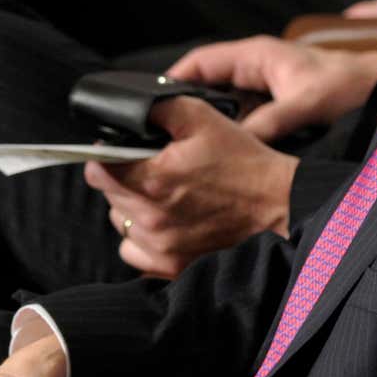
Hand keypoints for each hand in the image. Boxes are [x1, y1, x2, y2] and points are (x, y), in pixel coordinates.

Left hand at [84, 97, 298, 277]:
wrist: (279, 205)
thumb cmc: (245, 163)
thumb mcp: (203, 118)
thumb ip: (159, 109)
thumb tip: (129, 112)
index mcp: (153, 180)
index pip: (97, 171)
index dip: (106, 155)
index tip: (120, 152)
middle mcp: (151, 219)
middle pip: (108, 196)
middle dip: (122, 178)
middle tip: (152, 168)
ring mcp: (161, 247)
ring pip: (120, 223)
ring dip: (131, 208)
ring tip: (161, 195)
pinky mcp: (172, 266)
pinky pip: (134, 253)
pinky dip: (141, 239)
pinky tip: (163, 223)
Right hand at [167, 36, 376, 141]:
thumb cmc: (346, 85)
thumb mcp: (305, 103)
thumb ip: (270, 121)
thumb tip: (236, 143)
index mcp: (253, 56)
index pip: (198, 64)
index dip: (170, 83)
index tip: (149, 109)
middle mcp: (251, 70)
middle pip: (202, 89)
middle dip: (182, 112)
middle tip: (160, 140)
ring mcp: (260, 89)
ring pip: (218, 109)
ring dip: (204, 128)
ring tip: (181, 153)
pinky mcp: (270, 108)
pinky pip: (237, 122)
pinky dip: (226, 137)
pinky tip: (216, 159)